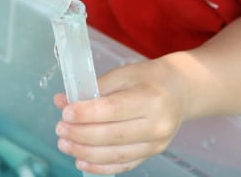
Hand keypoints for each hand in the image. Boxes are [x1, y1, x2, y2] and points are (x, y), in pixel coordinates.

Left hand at [54, 57, 187, 174]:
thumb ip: (94, 88)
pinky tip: (81, 161)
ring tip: (64, 144)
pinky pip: (123, 165)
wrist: (181, 89)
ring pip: (115, 154)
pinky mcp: (153, 154)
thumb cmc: (150, 77)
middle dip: (80, 134)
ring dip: (85, 152)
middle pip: (112, 135)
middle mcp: (157, 124)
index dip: (87, 113)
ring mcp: (156, 143)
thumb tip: (63, 101)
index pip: (113, 109)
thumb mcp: (124, 74)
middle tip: (60, 129)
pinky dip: (100, 166)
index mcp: (151, 97)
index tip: (66, 112)